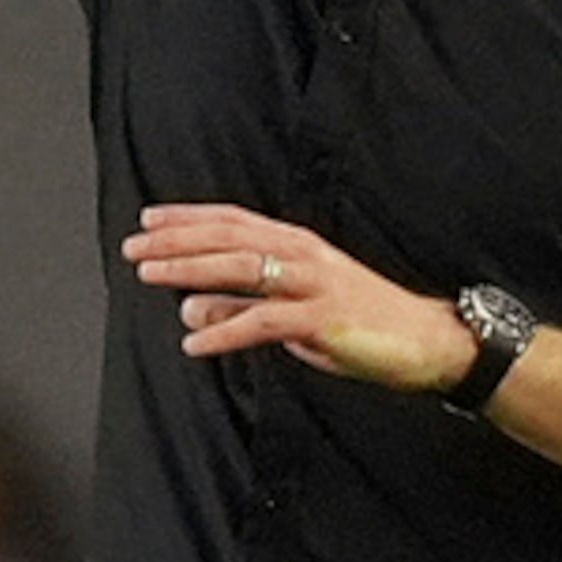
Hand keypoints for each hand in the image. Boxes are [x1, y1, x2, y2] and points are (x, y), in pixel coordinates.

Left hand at [123, 204, 474, 394]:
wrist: (427, 341)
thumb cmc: (361, 323)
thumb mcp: (293, 313)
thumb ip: (242, 307)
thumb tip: (188, 309)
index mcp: (298, 244)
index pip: (234, 222)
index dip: (189, 218)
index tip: (148, 219)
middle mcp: (304, 255)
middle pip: (230, 238)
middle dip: (177, 240)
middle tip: (134, 246)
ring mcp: (314, 285)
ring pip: (242, 268)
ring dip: (192, 270)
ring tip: (150, 275)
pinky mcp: (323, 319)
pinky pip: (264, 322)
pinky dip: (226, 331)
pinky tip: (194, 343)